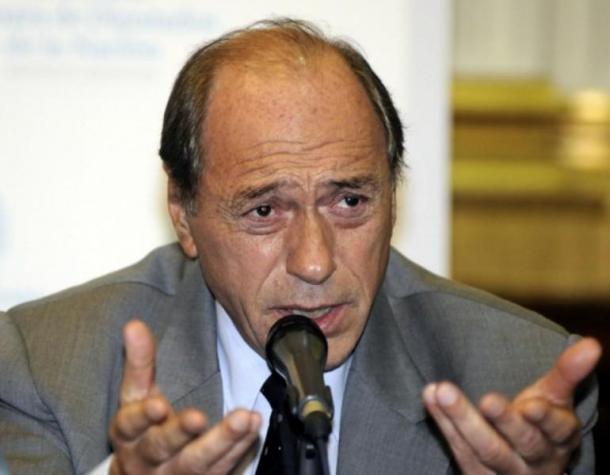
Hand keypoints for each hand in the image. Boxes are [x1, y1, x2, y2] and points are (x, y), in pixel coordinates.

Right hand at [109, 320, 261, 473]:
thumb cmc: (143, 428)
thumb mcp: (135, 396)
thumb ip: (139, 362)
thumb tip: (133, 324)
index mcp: (129, 434)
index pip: (130, 424)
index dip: (143, 417)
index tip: (159, 406)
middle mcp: (147, 459)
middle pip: (162, 447)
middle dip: (181, 432)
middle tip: (199, 417)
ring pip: (197, 463)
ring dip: (222, 442)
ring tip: (244, 419)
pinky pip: (222, 469)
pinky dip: (239, 448)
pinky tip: (253, 427)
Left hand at [423, 337, 600, 473]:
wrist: (525, 468)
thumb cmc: (539, 423)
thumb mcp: (555, 399)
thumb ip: (567, 372)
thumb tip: (592, 344)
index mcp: (559, 439)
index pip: (556, 431)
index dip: (544, 419)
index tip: (529, 405)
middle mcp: (535, 460)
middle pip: (521, 443)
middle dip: (504, 422)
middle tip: (486, 399)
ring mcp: (505, 471)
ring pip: (486, 450)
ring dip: (462, 420)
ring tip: (441, 390)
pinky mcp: (477, 473)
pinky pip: (458, 449)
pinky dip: (443, 422)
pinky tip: (428, 396)